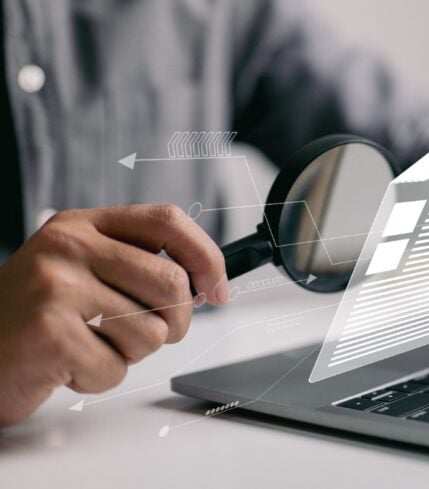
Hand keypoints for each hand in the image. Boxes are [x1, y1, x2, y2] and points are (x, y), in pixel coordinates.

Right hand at [0, 205, 228, 426]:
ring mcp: (56, 287)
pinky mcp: (49, 334)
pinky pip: (116, 367)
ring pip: (151, 332)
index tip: (218, 289)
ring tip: (88, 344)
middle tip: (144, 333)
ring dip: (129, 353)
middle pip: (172, 283)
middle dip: (174, 322)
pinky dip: (98, 377)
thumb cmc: (38, 316)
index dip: (206, 255)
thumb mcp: (83, 270)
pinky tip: (66, 365)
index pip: (168, 221)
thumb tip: (211, 283)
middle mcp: (68, 247)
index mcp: (82, 225)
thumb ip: (139, 266)